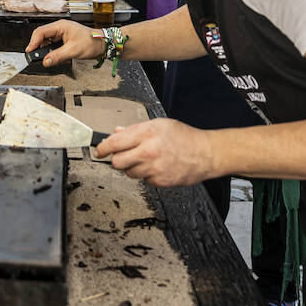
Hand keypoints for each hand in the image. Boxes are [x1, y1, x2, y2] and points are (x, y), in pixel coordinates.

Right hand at [26, 20, 102, 67]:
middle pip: (42, 36)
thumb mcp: (73, 50)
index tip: (30, 52)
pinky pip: (53, 46)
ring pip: (47, 42)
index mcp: (60, 26)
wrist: (102, 44)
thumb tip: (46, 61)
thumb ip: (58, 56)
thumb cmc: (92, 42)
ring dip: (46, 51)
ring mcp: (61, 34)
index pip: (41, 32)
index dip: (33, 42)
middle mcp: (60, 28)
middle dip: (38, 47)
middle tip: (36, 57)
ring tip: (47, 58)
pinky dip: (52, 53)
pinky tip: (55, 58)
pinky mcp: (64, 41)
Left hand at [95, 119, 218, 186]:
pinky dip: (146, 174)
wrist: (206, 154)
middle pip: (117, 162)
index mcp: (147, 134)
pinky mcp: (160, 181)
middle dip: (116, 160)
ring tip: (146, 159)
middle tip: (122, 156)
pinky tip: (157, 167)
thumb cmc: (184, 137)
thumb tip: (116, 132)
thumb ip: (135, 129)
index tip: (98, 151)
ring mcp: (154, 168)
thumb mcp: (159, 124)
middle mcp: (149, 152)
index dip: (102, 148)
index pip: (115, 143)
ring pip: (129, 173)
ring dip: (132, 167)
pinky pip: (144, 180)